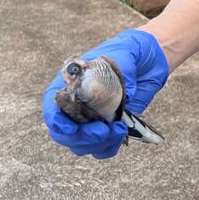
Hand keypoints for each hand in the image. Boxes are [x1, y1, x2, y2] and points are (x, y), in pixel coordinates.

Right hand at [42, 29, 169, 158]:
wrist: (146, 57)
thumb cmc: (127, 52)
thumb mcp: (122, 58)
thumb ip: (118, 77)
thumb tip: (124, 98)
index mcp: (70, 84)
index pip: (52, 108)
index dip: (57, 122)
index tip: (71, 129)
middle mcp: (76, 105)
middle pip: (65, 134)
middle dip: (83, 137)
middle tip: (104, 131)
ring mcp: (91, 119)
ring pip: (81, 144)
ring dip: (98, 144)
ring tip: (118, 130)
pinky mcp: (108, 128)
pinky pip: (101, 148)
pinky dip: (108, 147)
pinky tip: (120, 135)